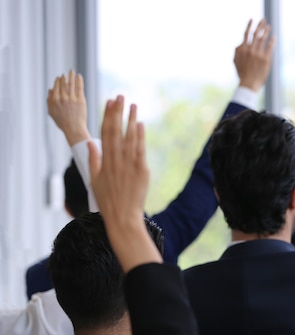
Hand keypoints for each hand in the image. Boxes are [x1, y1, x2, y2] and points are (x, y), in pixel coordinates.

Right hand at [47, 70, 90, 145]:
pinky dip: (79, 81)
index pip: (56, 87)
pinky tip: (79, 76)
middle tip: (66, 74)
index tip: (60, 77)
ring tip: (72, 71)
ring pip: (71, 84)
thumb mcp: (52, 112)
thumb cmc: (62, 122)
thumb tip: (50, 89)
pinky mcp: (80, 100)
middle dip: (64, 78)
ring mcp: (71, 99)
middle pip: (63, 84)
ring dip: (71, 76)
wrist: (74, 129)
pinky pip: (79, 88)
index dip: (58, 81)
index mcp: (54, 100)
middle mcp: (62, 98)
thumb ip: (49, 100)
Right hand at [88, 96, 160, 270]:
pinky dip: (140, 136)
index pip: (104, 133)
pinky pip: (140, 150)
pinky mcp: (141, 171)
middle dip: (117, 112)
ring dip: (130, 119)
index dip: (106, 116)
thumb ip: (94, 160)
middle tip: (119, 96)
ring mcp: (128, 165)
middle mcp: (115, 160)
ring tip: (132, 104)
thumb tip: (91, 144)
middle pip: (115, 131)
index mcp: (103, 161)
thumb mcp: (95, 180)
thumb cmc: (108, 201)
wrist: (122, 218)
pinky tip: (140, 124)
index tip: (107, 102)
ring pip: (128, 137)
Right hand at [234, 19, 275, 91]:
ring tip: (268, 26)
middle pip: (255, 34)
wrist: (249, 84)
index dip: (249, 25)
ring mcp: (258, 54)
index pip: (246, 34)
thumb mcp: (235, 61)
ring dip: (266, 31)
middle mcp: (250, 50)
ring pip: (262, 39)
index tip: (252, 20)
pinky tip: (273, 37)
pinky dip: (271, 41)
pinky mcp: (266, 59)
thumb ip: (237, 51)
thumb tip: (240, 44)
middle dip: (259, 26)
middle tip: (263, 20)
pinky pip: (269, 47)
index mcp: (243, 49)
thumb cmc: (242, 73)